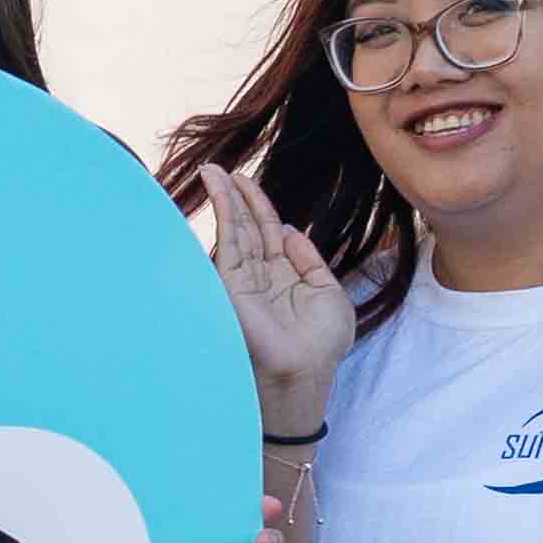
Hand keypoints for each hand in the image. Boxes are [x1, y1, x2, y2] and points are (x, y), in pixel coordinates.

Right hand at [186, 163, 355, 433]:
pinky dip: (222, 213)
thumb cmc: (320, 344)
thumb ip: (309, 260)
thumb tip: (287, 231)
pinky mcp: (230, 284)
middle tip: (223, 169)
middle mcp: (260, 277)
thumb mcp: (328, 293)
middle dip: (236, 197)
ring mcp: (243, 280)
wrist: (305, 373)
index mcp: (284, 277)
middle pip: (246, 227)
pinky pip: (226, 241)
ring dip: (224, 198)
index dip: (259, 206)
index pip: (267, 234)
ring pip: (233, 230)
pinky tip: (220, 190)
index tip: (247, 182)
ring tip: (214, 171)